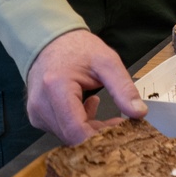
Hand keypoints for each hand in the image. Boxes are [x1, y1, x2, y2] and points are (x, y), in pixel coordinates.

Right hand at [26, 29, 146, 144]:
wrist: (49, 39)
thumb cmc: (76, 47)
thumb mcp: (106, 61)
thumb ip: (123, 88)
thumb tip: (139, 113)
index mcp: (56, 88)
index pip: (77, 131)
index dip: (101, 135)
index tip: (120, 127)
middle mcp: (41, 104)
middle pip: (73, 137)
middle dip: (98, 131)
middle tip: (115, 119)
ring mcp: (36, 112)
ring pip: (67, 136)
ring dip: (87, 127)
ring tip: (95, 102)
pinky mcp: (36, 116)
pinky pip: (60, 129)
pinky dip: (75, 123)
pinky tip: (82, 105)